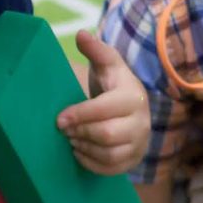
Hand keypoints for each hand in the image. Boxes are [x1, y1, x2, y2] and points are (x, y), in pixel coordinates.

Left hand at [59, 30, 149, 175]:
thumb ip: (95, 50)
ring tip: (70, 139)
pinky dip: (91, 163)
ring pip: (109, 154)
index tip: (59, 119)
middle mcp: (142, 121)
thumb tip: (81, 34)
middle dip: (80, 132)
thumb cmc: (112, 84)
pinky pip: (111, 168)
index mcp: (133, 96)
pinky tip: (78, 152)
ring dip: (84, 147)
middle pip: (106, 135)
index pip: (104, 109)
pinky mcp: (134, 160)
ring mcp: (140, 143)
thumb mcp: (106, 64)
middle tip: (63, 130)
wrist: (130, 106)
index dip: (79, 115)